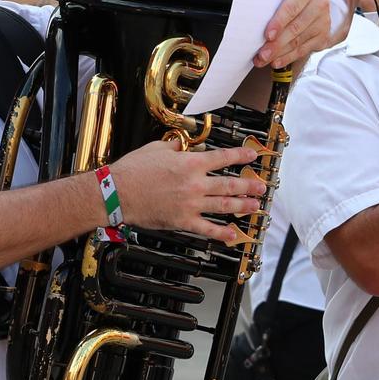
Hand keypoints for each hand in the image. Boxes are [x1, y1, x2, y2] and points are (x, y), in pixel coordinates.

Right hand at [106, 140, 264, 244]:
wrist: (117, 192)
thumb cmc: (133, 170)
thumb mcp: (156, 149)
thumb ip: (174, 146)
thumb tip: (182, 144)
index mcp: (190, 163)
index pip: (223, 158)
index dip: (241, 156)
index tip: (253, 155)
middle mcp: (195, 184)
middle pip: (229, 184)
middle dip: (249, 185)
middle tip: (261, 186)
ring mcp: (190, 204)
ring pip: (224, 205)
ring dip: (242, 206)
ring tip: (255, 207)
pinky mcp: (182, 221)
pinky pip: (206, 228)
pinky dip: (221, 232)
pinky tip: (233, 234)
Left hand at [256, 0, 333, 67]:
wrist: (310, 3)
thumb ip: (271, 5)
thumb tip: (252, 24)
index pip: (291, 8)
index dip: (278, 23)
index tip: (267, 35)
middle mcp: (319, 4)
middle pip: (295, 28)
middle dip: (276, 44)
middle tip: (262, 54)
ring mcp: (323, 22)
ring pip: (299, 42)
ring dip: (279, 53)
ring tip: (264, 59)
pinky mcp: (323, 37)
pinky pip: (304, 50)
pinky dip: (288, 58)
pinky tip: (276, 61)